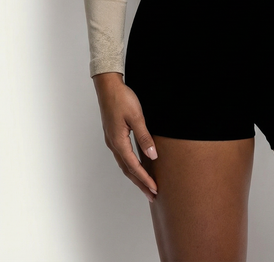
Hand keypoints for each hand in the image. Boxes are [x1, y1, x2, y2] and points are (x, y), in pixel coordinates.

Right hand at [93, 72, 158, 202]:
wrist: (108, 86)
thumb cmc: (122, 99)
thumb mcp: (136, 117)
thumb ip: (144, 137)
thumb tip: (152, 155)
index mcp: (118, 141)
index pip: (134, 166)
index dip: (145, 179)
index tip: (155, 189)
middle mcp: (113, 144)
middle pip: (128, 170)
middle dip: (140, 183)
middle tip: (152, 196)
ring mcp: (112, 140)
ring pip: (125, 164)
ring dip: (136, 176)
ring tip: (146, 186)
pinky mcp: (114, 136)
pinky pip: (123, 156)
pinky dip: (131, 166)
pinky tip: (137, 167)